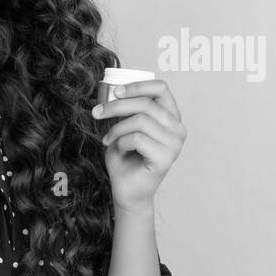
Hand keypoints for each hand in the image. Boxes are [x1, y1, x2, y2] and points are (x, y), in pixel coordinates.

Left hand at [94, 80, 186, 213]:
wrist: (127, 190)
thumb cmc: (126, 157)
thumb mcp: (125, 126)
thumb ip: (127, 109)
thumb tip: (115, 90)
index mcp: (171, 116)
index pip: (161, 88)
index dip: (136, 86)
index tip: (115, 92)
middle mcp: (178, 128)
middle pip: (147, 104)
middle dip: (116, 106)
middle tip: (97, 113)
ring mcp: (175, 144)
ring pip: (141, 121)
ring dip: (117, 128)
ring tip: (108, 139)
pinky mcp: (166, 158)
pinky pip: (138, 139)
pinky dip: (121, 142)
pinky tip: (119, 150)